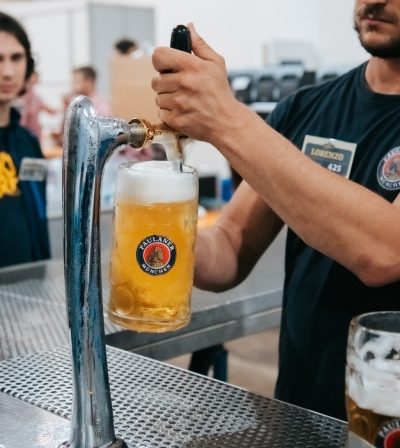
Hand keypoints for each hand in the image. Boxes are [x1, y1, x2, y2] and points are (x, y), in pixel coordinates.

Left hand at [151, 23, 241, 144]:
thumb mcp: (216, 63)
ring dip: (167, 100)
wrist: (226, 122)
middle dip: (165, 84)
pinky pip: (161, 113)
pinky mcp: (176, 119)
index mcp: (192, 66)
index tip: (166, 68)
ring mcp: (179, 103)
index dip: (160, 62)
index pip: (159, 56)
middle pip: (156, 80)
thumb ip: (199, 44)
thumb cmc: (220, 93)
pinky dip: (169, 114)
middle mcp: (184, 83)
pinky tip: (183, 112)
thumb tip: (188, 27)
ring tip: (183, 101)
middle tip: (180, 88)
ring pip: (158, 98)